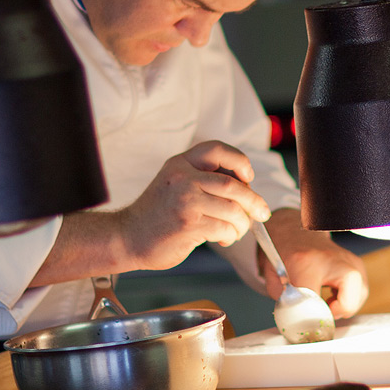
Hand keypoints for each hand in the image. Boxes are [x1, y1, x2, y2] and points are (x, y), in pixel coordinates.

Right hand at [116, 142, 271, 270]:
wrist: (127, 237)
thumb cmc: (157, 214)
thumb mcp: (174, 183)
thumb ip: (202, 179)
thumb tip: (246, 187)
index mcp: (180, 163)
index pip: (217, 149)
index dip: (239, 161)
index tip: (249, 177)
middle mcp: (182, 177)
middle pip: (233, 185)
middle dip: (254, 201)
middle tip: (261, 212)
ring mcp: (185, 201)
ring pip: (233, 209)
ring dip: (242, 224)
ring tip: (237, 231)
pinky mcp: (189, 225)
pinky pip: (224, 228)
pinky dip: (231, 236)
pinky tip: (223, 239)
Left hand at [256, 210, 368, 318]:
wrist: (295, 231)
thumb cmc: (283, 254)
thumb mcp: (273, 279)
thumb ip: (284, 303)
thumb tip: (298, 324)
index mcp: (306, 263)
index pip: (313, 303)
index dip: (308, 320)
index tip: (304, 326)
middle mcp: (333, 260)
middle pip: (347, 304)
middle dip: (332, 314)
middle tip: (319, 311)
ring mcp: (349, 260)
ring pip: (356, 299)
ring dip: (342, 307)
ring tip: (326, 302)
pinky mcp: (357, 264)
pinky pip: (360, 292)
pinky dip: (348, 299)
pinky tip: (333, 296)